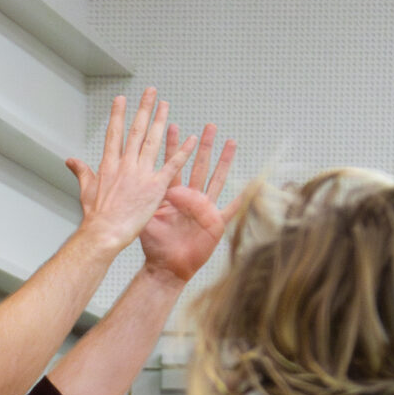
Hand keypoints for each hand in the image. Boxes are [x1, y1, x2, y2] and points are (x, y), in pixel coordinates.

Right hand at [65, 89, 197, 257]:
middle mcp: (126, 164)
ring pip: (154, 141)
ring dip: (161, 121)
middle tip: (150, 92)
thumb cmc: (96, 217)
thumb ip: (82, 172)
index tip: (122, 99)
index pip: (114, 133)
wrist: (104, 233)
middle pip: (136, 130)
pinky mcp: (156, 187)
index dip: (118, 114)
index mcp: (109, 165)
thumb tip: (71, 161)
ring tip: (166, 105)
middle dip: (144, 109)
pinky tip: (190, 139)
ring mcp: (141, 174)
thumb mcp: (86, 190)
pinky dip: (182, 152)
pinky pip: (172, 165)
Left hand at [139, 122, 240, 285]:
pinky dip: (240, 199)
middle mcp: (191, 198)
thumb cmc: (154, 245)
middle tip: (209, 126)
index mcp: (173, 195)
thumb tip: (143, 180)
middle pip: (199, 166)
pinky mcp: (215, 224)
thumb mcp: (147, 218)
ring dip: (224, 162)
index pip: (174, 165)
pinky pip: (230, 210)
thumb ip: (148, 200)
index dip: (175, 147)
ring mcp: (205, 209)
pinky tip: (251, 185)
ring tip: (230, 142)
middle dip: (204, 146)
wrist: (165, 268)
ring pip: (216, 180)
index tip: (174, 126)